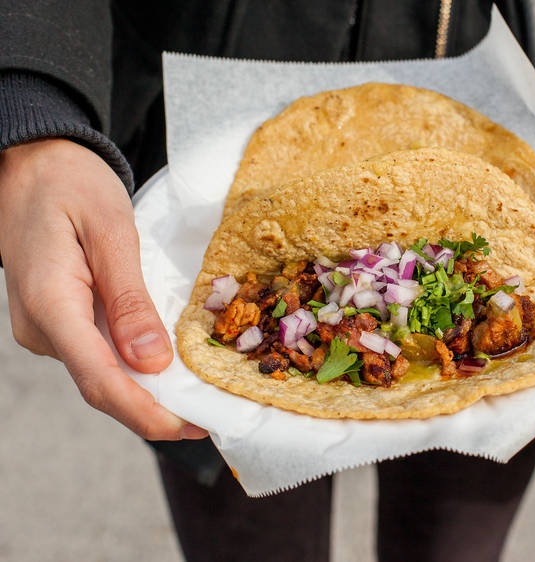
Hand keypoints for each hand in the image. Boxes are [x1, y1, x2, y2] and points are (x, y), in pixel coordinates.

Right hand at [0, 139, 207, 439]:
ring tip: (197, 394)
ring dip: (147, 388)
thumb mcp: (111, 231)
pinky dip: (134, 363)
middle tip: (207, 417)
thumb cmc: (71, 185)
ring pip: (101, 372)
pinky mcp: (57, 320)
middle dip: (155, 408)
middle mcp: (42, 328)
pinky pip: (98, 352)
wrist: (32, 165)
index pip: (101, 380)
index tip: (192, 426)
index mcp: (50, 304)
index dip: (148, 412)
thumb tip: (151, 361)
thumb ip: (129, 299)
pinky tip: (168, 364)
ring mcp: (46, 327)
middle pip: (103, 385)